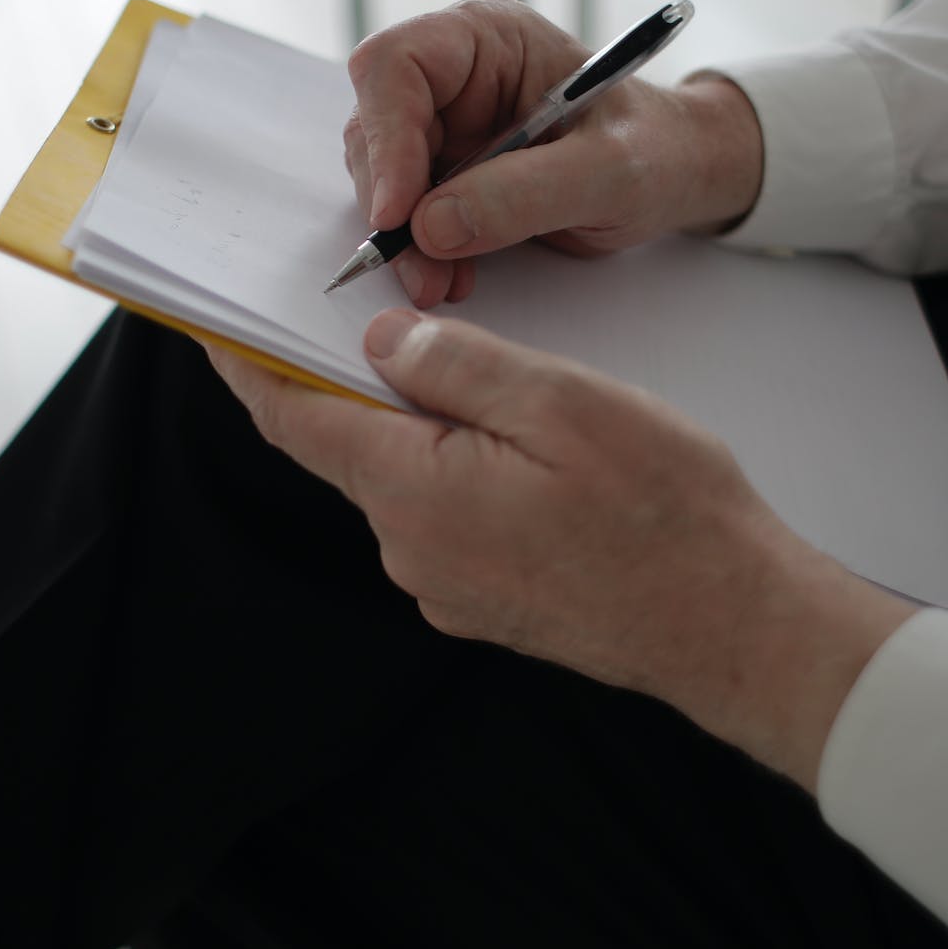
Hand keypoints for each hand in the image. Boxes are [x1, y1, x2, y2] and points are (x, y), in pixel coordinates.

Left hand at [206, 311, 912, 791]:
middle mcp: (410, 549)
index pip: (294, 419)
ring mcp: (446, 586)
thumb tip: (381, 345)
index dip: (248, 367)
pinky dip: (460, 474)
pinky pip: (445, 519)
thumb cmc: (663, 514)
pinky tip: (530, 459)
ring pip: (405, 481)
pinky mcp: (484, 602)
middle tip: (402, 321)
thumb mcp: (561, 403)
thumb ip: (457, 365)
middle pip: (350, 446)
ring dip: (426, 430)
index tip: (215, 325)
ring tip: (509, 396)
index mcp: (412, 491)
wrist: (732, 627)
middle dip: (361, 384)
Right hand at [345, 0, 764, 307]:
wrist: (674, 175)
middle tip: (421, 272)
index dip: (385, 137)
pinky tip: (451, 278)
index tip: (398, 213)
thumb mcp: (610, 172)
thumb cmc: (656, 152)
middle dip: (392, 204)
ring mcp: (445, 121)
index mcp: (487, 37)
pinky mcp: (446, 170)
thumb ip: (526, 193)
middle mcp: (453, 72)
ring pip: (382, 175)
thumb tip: (431, 225)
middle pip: (375, 126)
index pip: (396, 66)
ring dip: (404, 237)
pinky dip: (420, 251)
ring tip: (443, 284)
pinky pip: (407, 210)